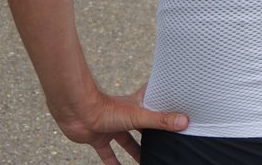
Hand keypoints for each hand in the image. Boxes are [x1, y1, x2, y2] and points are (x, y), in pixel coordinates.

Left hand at [54, 83, 187, 163]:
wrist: (77, 113)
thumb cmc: (106, 108)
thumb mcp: (138, 116)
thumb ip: (160, 121)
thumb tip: (183, 121)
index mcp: (137, 104)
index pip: (155, 103)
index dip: (165, 108)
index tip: (177, 113)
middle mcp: (126, 115)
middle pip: (143, 126)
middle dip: (152, 135)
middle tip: (163, 144)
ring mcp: (113, 127)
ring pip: (128, 141)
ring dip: (136, 152)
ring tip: (147, 161)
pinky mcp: (100, 138)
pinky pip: (109, 154)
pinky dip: (114, 163)